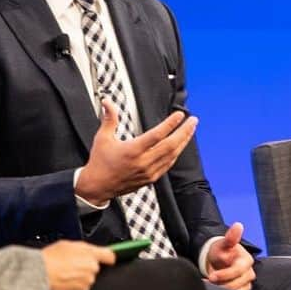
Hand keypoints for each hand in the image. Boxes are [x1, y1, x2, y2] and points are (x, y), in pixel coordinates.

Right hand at [40, 240, 115, 289]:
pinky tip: (67, 281)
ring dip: (81, 277)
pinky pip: (83, 289)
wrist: (41, 272)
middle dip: (87, 267)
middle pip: (95, 268)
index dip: (108, 257)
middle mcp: (92, 267)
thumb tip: (88, 251)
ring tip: (67, 273)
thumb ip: (83, 248)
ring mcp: (88, 280)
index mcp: (90, 252)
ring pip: (89, 278)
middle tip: (73, 265)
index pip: (109, 255)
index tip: (108, 259)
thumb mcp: (68, 244)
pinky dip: (77, 286)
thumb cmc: (51, 257)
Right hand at [75, 99, 197, 204]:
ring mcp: (148, 172)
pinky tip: (179, 146)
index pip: (157, 135)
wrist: (98, 186)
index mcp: (132, 151)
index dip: (170, 124)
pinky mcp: (150, 179)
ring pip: (172, 155)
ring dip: (183, 142)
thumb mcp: (103, 138)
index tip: (179, 115)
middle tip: (193, 121)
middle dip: (184, 132)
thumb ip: (109, 119)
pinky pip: (168, 165)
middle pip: (170, 145)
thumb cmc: (100, 163)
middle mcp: (143, 162)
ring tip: (190, 130)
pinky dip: (175, 154)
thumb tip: (108, 103)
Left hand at [205, 222, 254, 289]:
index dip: (225, 275)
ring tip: (209, 287)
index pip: (237, 271)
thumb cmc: (222, 250)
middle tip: (207, 282)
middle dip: (221, 284)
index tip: (211, 277)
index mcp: (246, 260)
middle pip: (237, 283)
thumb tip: (238, 225)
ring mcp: (246, 283)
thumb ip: (231, 237)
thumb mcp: (224, 243)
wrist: (219, 260)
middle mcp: (249, 272)